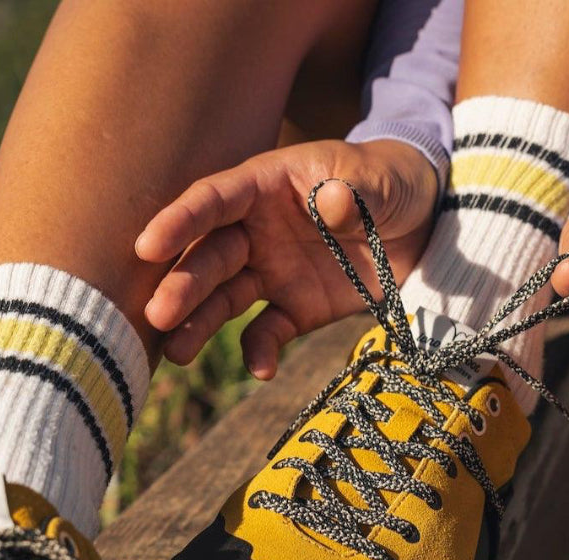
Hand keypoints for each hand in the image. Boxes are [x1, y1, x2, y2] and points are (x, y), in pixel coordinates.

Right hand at [135, 139, 437, 377]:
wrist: (420, 223)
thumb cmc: (388, 183)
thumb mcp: (376, 179)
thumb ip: (353, 192)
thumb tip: (330, 202)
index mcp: (266, 186)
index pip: (215, 201)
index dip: (181, 221)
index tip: (147, 245)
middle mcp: (257, 230)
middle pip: (211, 256)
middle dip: (183, 285)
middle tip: (157, 315)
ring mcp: (273, 271)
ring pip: (226, 298)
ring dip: (200, 324)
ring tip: (176, 354)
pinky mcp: (295, 308)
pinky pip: (269, 332)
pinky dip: (262, 352)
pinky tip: (262, 371)